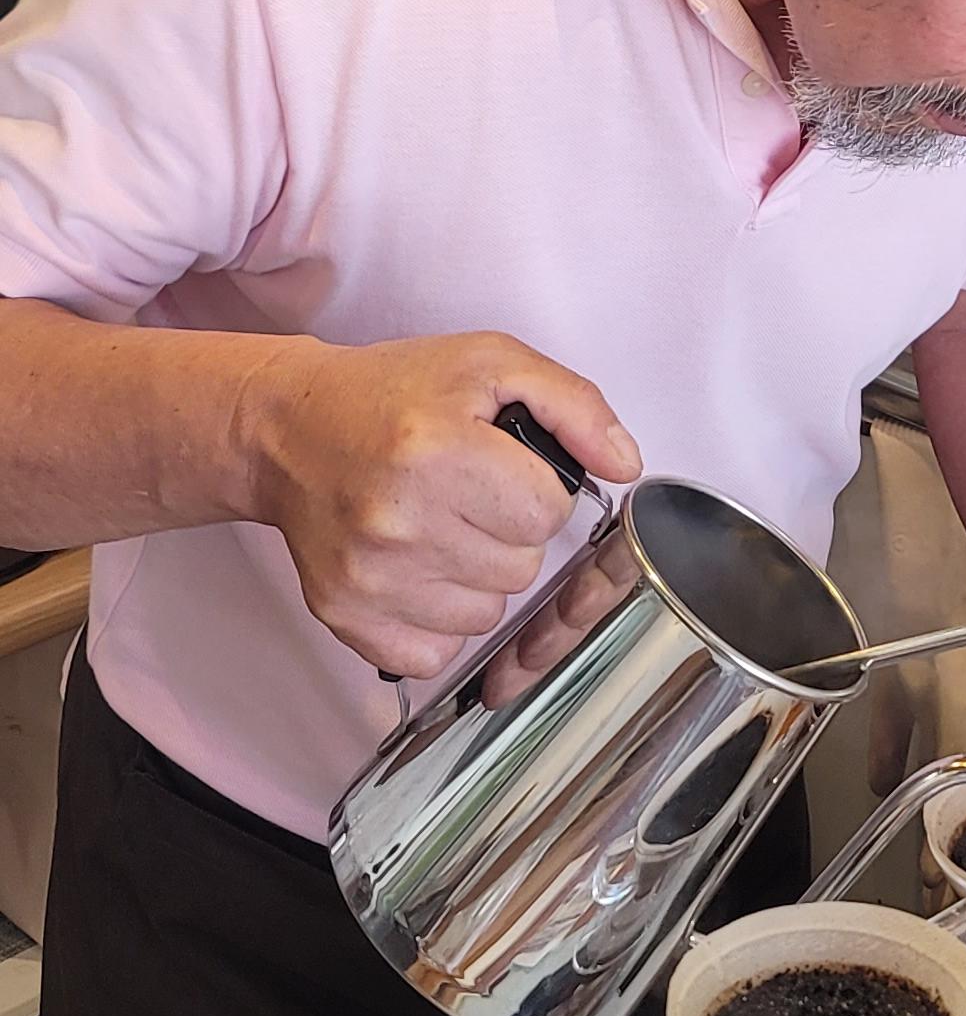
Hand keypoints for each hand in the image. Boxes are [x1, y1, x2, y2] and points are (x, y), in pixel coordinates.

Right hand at [237, 332, 637, 679]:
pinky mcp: (346, 614)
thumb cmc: (392, 393)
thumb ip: (574, 405)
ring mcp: (369, 576)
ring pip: (487, 614)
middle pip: (522, 567)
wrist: (289, 427)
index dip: (535, 486)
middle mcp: (399, 519)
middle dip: (507, 531)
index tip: (499, 466)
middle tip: (464, 493)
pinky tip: (415, 569)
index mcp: (439, 450)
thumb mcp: (491, 363)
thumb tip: (624, 464)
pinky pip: (436, 652)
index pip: (549, 511)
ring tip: (438, 526)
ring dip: (476, 576)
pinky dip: (436, 620)